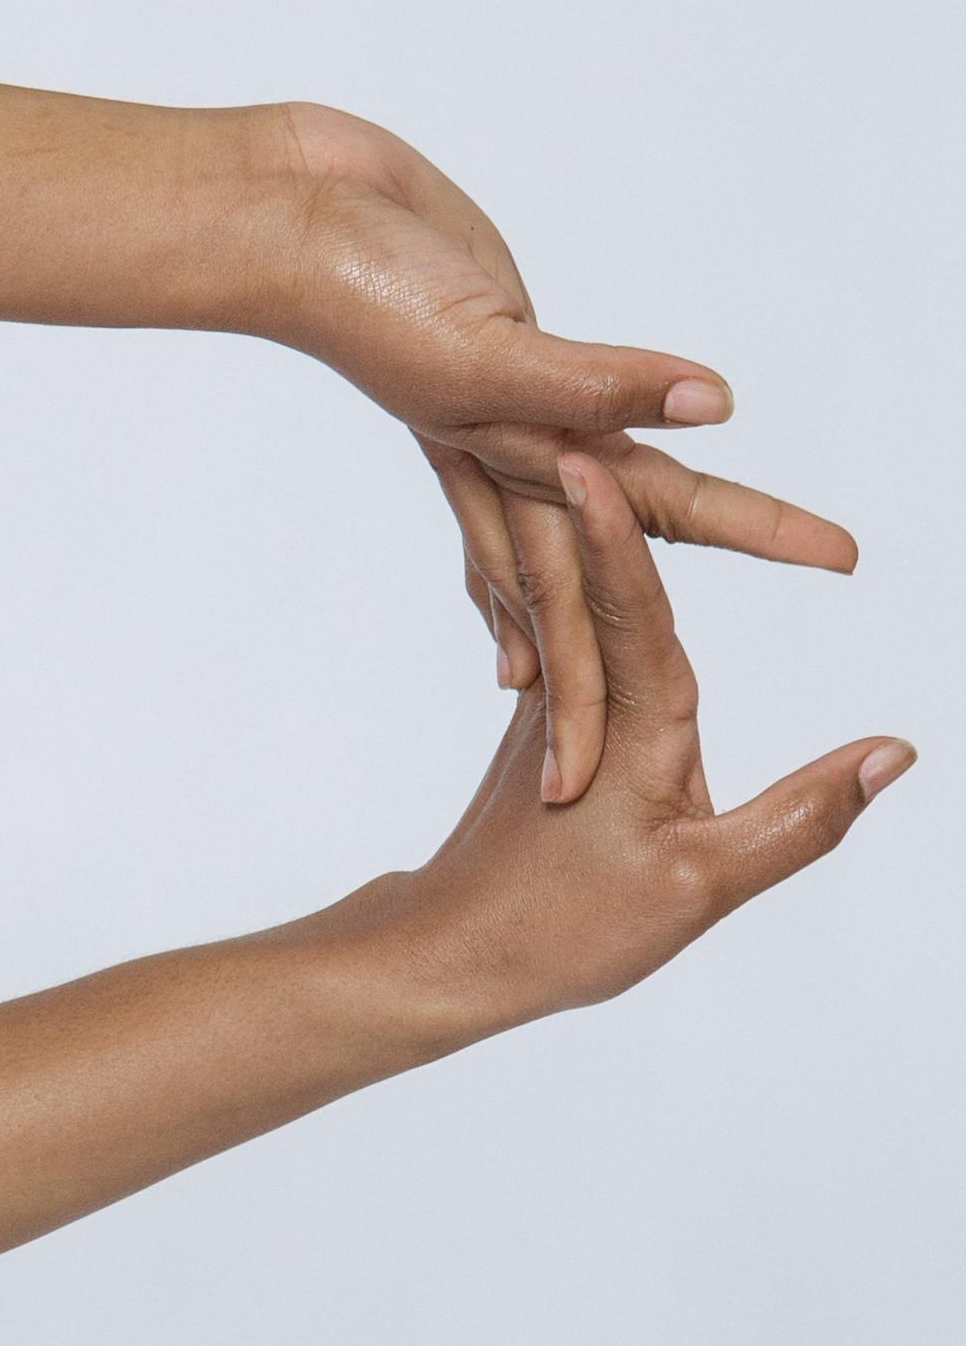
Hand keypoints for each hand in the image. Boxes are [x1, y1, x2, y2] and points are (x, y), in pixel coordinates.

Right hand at [247, 101, 858, 797]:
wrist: (283, 216)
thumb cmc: (358, 288)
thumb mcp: (479, 354)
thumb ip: (595, 382)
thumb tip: (711, 407)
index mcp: (509, 472)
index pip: (572, 602)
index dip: (584, 693)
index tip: (575, 783)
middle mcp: (509, 457)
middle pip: (595, 571)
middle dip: (618, 667)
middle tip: (656, 763)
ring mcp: (494, 414)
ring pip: (569, 510)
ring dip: (585, 581)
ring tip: (572, 664)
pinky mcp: (491, 350)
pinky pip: (531, 435)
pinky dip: (537, 481)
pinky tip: (544, 498)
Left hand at [361, 451, 907, 1034]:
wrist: (448, 958)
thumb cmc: (567, 936)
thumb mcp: (702, 890)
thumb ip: (804, 817)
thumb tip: (896, 752)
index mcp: (632, 722)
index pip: (629, 604)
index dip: (614, 525)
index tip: (589, 442)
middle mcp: (586, 693)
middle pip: (613, 574)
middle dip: (617, 484)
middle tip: (596, 387)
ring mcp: (557, 702)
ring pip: (583, 593)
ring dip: (595, 515)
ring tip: (587, 424)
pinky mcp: (544, 719)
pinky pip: (568, 626)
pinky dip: (581, 572)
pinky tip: (578, 532)